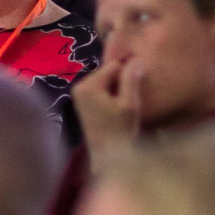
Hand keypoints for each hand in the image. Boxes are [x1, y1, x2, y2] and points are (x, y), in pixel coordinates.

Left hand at [72, 58, 143, 173]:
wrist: (108, 156)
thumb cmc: (120, 130)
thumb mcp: (129, 104)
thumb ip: (131, 79)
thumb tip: (135, 59)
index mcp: (88, 85)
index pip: (114, 66)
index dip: (128, 77)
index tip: (133, 93)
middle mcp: (79, 86)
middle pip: (108, 72)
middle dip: (120, 83)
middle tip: (127, 103)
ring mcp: (78, 94)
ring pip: (106, 81)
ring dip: (117, 90)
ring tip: (121, 108)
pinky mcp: (82, 102)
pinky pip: (101, 90)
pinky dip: (110, 96)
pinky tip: (115, 111)